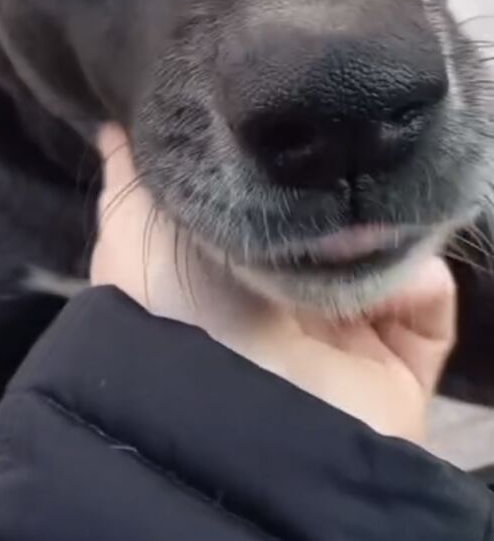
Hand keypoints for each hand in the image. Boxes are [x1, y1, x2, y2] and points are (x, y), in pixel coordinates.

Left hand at [91, 126, 455, 442]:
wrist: (250, 410)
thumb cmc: (180, 307)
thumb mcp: (131, 232)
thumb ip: (132, 179)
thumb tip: (115, 131)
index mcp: (213, 286)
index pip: (252, 218)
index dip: (265, 181)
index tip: (283, 141)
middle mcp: (274, 315)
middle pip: (323, 234)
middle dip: (331, 206)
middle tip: (334, 181)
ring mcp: (337, 346)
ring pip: (380, 260)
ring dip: (378, 237)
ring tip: (363, 228)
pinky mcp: (394, 371)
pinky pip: (426, 304)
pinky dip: (417, 283)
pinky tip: (392, 276)